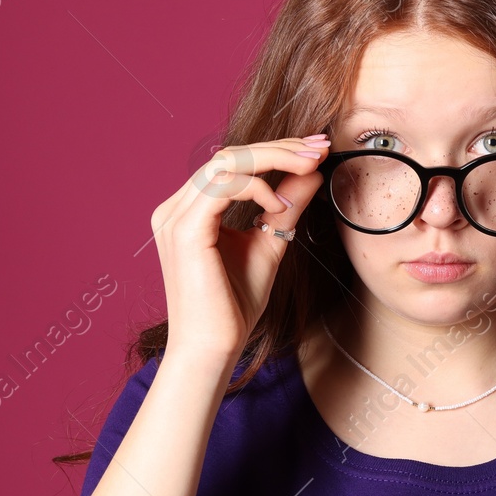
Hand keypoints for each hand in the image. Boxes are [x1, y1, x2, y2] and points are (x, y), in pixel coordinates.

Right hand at [149, 135, 329, 363]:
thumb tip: (311, 172)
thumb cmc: (234, 307)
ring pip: (226, 163)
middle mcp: (176, 208)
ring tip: (310, 166)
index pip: (232, 163)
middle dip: (280, 147)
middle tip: (320, 147)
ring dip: (273, 159)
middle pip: (229, 155)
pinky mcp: (184, 230)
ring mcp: (175, 217)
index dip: (275, 150)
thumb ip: (286, 208)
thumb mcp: (269, 244)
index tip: (316, 149)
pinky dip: (256, 188)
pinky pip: (222, 187)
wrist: (213, 348)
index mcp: (190, 210)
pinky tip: (279, 206)